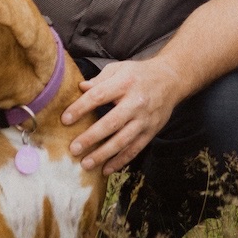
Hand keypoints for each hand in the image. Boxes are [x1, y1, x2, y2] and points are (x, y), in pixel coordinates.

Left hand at [63, 57, 186, 174]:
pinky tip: (106, 169)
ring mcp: (145, 119)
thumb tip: (80, 88)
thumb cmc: (139, 74)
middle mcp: (136, 102)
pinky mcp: (151, 131)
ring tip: (86, 164)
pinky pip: (135, 149)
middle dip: (92, 137)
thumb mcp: (120, 68)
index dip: (81, 108)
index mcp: (125, 83)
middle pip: (112, 122)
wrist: (172, 79)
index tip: (65, 119)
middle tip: (73, 149)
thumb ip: (99, 80)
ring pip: (123, 140)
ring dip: (104, 154)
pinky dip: (121, 161)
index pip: (99, 96)